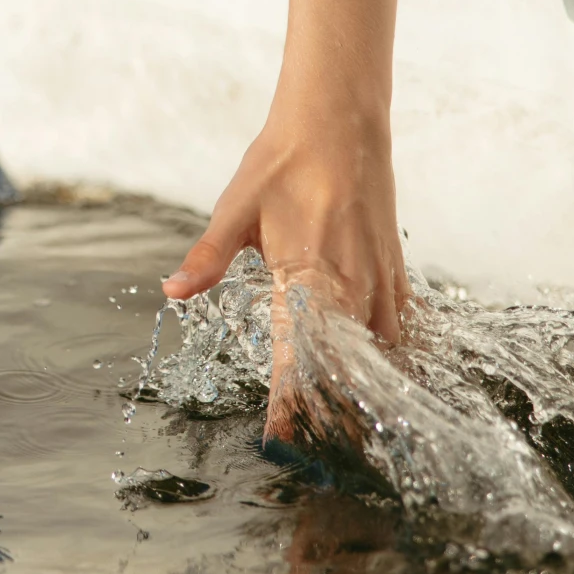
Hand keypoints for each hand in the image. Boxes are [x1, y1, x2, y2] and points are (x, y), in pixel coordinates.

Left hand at [163, 0, 408, 442]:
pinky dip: (389, 364)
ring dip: (360, 395)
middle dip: (328, 414)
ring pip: (379, 357)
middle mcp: (351, 283)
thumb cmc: (283, 160)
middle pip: (346, 369)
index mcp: (307, 271)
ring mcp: (381, 280)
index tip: (278, 441)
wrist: (340, 117)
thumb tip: (173, 291)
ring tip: (343, 438)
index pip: (297, 355)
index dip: (288, 404)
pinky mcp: (396, 271)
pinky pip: (400, 332)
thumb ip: (208, 256)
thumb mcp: (236, 207)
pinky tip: (381, 388)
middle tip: (310, 456)